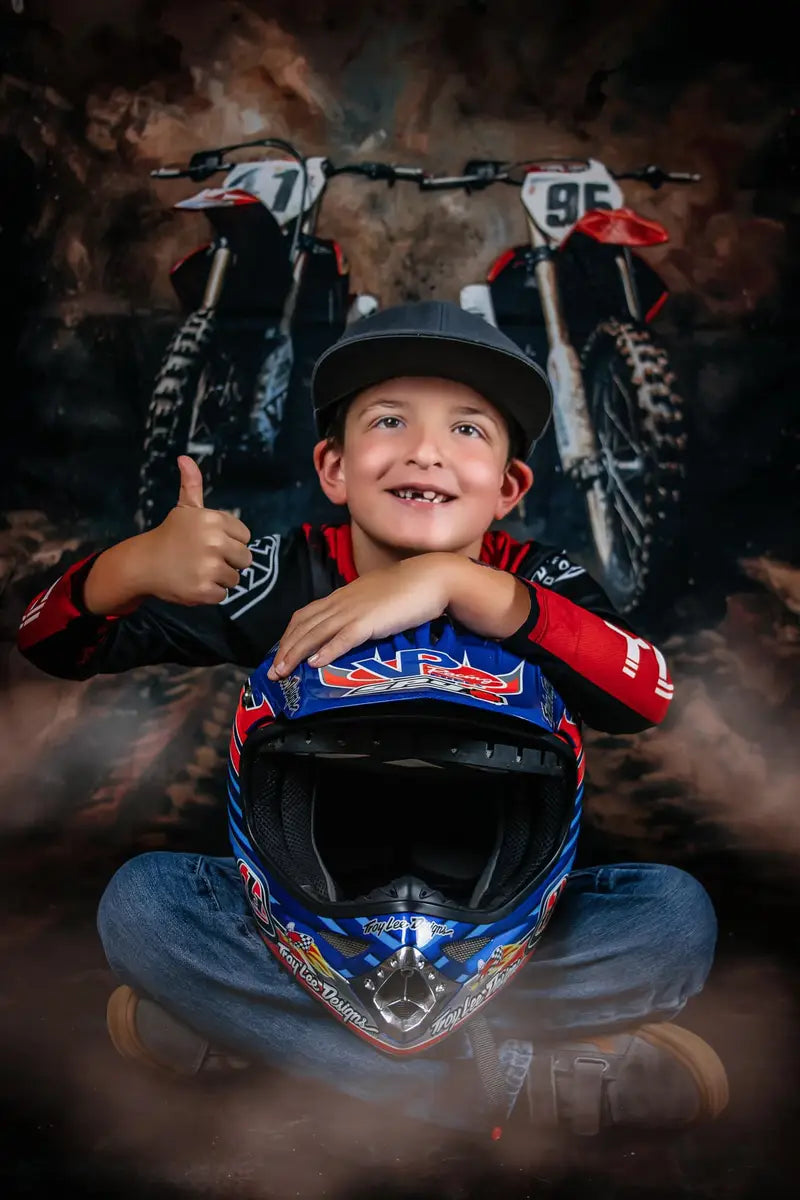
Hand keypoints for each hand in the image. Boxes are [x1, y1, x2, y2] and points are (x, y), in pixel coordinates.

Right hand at [136, 456, 252, 605]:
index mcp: (214, 520)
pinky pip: (223, 595)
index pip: (245, 537)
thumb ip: (192, 484)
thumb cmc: (170, 536)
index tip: (210, 542)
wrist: (144, 564)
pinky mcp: (204, 590)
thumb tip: (185, 457)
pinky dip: (210, 593)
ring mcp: (209, 567)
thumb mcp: (184, 508)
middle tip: (204, 558)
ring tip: (198, 570)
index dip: (230, 541)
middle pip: (245, 559)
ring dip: (219, 578)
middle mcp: (214, 542)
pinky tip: (194, 583)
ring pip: (235, 578)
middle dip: (228, 561)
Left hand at [267, 554, 452, 678]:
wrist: (431, 578)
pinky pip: (343, 638)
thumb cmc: (408, 589)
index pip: (305, 615)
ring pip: (316, 633)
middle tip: (271, 671)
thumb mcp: (375, 599)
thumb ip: (359, 611)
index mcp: (342, 596)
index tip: (279, 653)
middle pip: (304, 626)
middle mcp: (342, 603)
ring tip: (282, 672)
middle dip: (285, 649)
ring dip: (296, 653)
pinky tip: (315, 664)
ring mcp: (354, 611)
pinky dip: (327, 651)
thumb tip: (350, 628)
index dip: (289, 635)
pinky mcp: (370, 622)